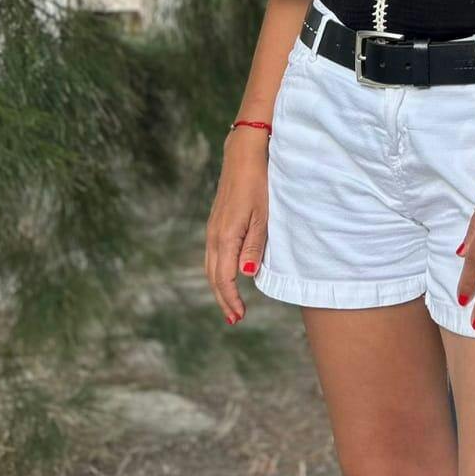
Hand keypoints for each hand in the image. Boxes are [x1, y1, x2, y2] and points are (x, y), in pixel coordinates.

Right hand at [205, 128, 268, 325]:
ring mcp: (212, 229)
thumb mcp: (264, 216)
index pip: (224, 278)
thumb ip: (254, 245)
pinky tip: (227, 275)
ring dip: (219, 288)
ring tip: (230, 304)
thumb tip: (245, 274)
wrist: (243, 156)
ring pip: (210, 267)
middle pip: (214, 277)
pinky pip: (212, 255)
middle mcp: (214, 236)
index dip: (231, 299)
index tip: (240, 316)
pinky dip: (218, 271)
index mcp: (225, 237)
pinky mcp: (215, 223)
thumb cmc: (259, 184)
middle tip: (234, 319)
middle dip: (223, 300)